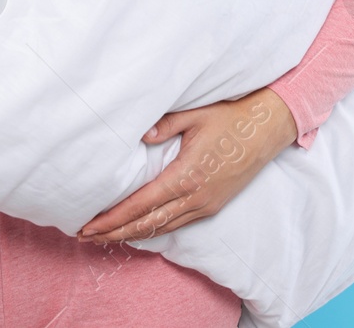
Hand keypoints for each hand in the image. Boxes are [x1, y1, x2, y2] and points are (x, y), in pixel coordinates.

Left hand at [75, 87, 298, 244]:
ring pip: (162, 228)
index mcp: (186, 176)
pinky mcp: (213, 206)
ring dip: (132, 234)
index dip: (112, 219)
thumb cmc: (231, 118)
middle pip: (147, 224)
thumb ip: (165, 126)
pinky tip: (139, 229)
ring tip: (105, 237)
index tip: (89, 226)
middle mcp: (195, 198)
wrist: (268, 129)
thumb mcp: (195, 115)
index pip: (140, 205)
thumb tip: (139, 135)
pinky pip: (178, 224)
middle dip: (114, 233)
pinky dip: (154, 229)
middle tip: (86, 237)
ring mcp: (206, 205)